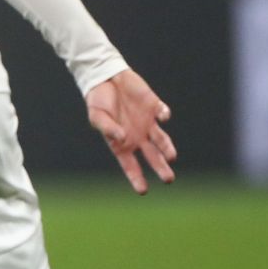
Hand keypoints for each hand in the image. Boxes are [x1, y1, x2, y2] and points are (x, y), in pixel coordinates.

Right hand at [86, 69, 175, 194]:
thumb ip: (107, 128)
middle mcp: (137, 136)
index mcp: (121, 143)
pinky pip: (162, 113)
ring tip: (171, 157)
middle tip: (169, 179)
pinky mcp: (154, 106)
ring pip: (161, 140)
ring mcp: (147, 122)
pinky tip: (162, 117)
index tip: (143, 191)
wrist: (106, 77)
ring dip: (166, 148)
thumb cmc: (98, 100)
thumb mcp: (97, 116)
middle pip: (152, 156)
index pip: (130, 165)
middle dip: (161, 168)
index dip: (137, 178)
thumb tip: (123, 138)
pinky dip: (164, 115)